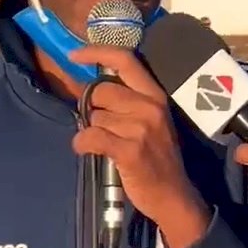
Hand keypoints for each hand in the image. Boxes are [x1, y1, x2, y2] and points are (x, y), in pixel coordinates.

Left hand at [69, 46, 209, 247]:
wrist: (173, 195)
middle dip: (94, 108)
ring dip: (92, 130)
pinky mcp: (129, 150)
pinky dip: (82, 144)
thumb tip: (92, 89)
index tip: (74, 55)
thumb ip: (129, 102)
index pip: (125, 60)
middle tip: (103, 127)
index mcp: (156, 96)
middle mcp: (150, 107)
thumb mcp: (152, 122)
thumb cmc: (158, 158)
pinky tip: (86, 150)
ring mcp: (140, 128)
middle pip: (101, 90)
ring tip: (107, 145)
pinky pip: (90, 137)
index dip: (96, 52)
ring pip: (94, 117)